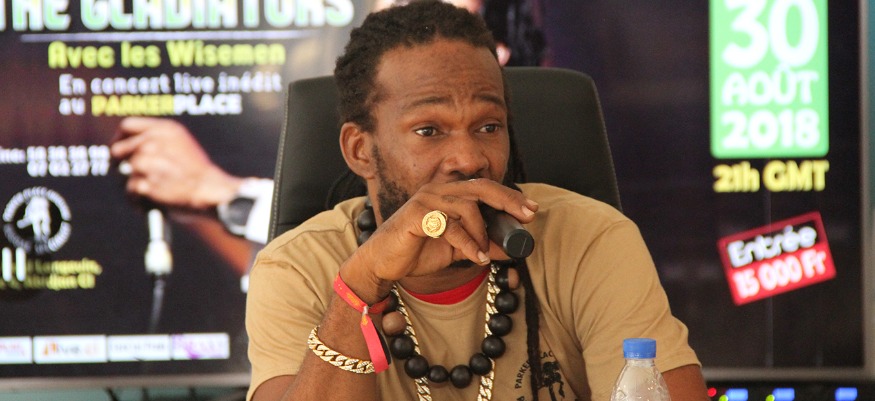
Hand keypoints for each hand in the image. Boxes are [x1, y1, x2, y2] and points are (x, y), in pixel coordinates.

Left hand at [110, 117, 241, 210]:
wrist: (212, 192)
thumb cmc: (198, 173)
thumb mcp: (182, 144)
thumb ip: (158, 141)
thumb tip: (130, 148)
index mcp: (164, 129)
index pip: (127, 126)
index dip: (119, 138)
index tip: (119, 150)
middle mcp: (153, 142)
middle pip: (118, 150)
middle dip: (119, 164)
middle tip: (127, 175)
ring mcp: (148, 162)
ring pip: (124, 173)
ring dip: (133, 185)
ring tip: (150, 193)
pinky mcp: (145, 183)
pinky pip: (130, 191)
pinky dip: (138, 200)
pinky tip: (152, 203)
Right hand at [347, 178, 537, 295]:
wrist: (383, 263)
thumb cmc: (417, 251)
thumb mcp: (457, 249)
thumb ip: (482, 245)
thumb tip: (513, 248)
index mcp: (448, 193)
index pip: (484, 187)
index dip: (509, 197)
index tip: (531, 210)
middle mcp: (437, 190)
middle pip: (480, 188)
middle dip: (508, 201)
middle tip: (527, 217)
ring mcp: (426, 200)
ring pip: (467, 207)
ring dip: (482, 233)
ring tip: (484, 254)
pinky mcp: (416, 216)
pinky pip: (450, 226)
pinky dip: (468, 243)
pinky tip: (475, 258)